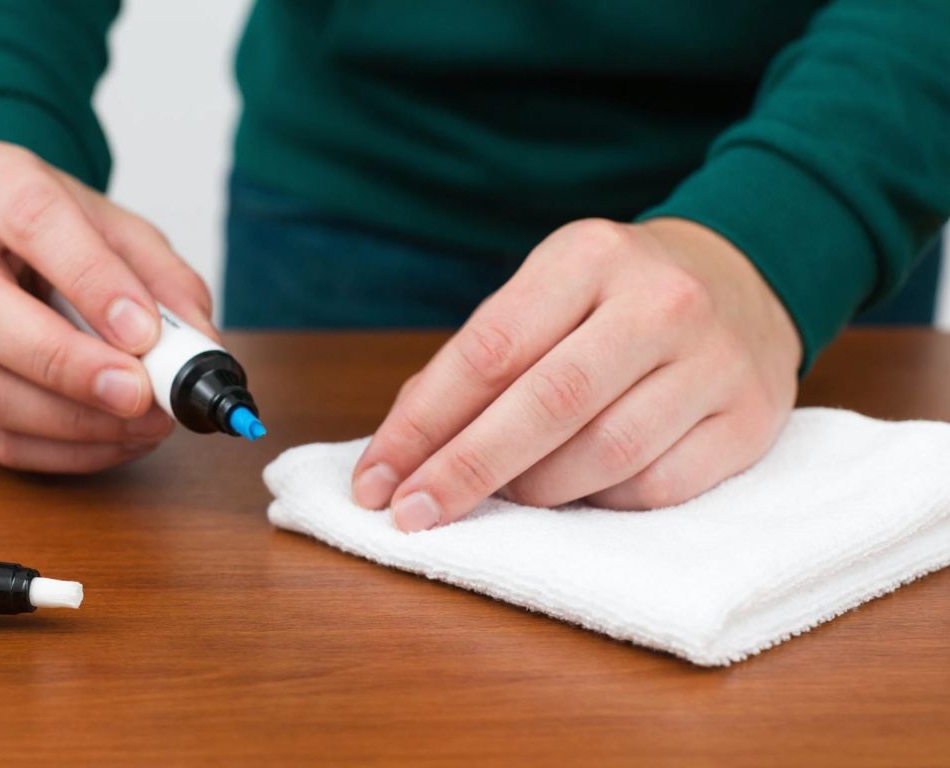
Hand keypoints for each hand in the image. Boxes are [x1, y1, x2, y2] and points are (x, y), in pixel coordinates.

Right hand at [0, 140, 217, 472]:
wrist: (5, 242)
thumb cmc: (67, 236)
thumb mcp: (125, 235)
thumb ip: (167, 285)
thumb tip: (200, 352)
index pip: (32, 220)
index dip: (90, 280)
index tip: (145, 332)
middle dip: (67, 365)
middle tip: (138, 395)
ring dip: (68, 422)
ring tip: (140, 425)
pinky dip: (55, 451)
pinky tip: (108, 443)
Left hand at [352, 217, 800, 529]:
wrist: (744, 280)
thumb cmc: (612, 301)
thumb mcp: (544, 297)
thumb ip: (475, 363)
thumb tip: (400, 452)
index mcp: (588, 256)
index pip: (489, 351)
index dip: (423, 424)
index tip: (375, 480)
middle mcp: (659, 302)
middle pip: (546, 404)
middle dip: (465, 470)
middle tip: (413, 514)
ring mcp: (715, 362)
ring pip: (603, 455)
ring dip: (534, 491)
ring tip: (504, 494)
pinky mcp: (750, 421)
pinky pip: (656, 488)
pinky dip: (600, 502)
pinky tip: (578, 492)